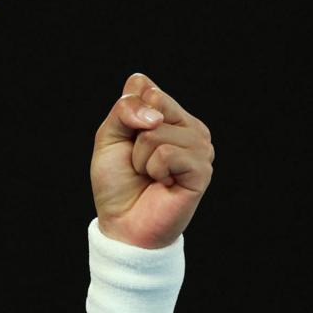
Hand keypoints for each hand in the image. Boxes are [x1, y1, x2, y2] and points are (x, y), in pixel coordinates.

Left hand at [90, 73, 214, 248]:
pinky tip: (163, 184)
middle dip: (134, 137)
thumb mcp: (109, 136)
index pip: (148, 89)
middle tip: (139, 162)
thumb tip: (150, 100)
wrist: (123, 223)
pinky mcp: (202, 170)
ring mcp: (200, 148)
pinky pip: (167, 153)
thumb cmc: (118, 181)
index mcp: (171, 115)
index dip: (127, 115)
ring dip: (141, 159)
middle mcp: (190, 128)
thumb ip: (125, 109)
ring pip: (158, 132)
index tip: (128, 142)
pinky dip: (154, 170)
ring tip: (150, 176)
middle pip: (155, 105)